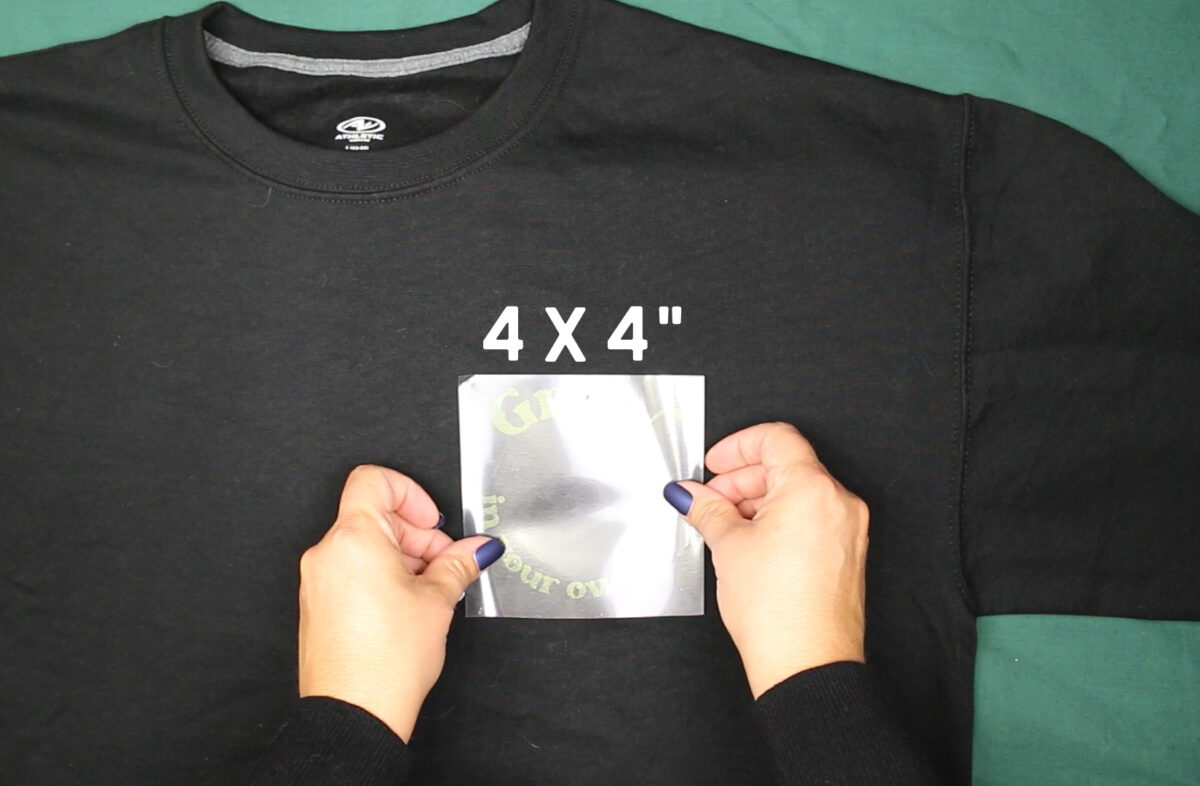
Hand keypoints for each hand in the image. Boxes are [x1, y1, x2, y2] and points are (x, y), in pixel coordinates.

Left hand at [297, 465, 503, 740]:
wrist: (354, 714)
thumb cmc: (387, 660)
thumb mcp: (437, 601)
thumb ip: (459, 563)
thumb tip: (477, 548)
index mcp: (354, 538)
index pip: (374, 480)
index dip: (410, 492)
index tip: (433, 521)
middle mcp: (328, 553)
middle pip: (375, 516)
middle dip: (417, 535)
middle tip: (444, 564)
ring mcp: (318, 580)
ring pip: (365, 545)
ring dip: (402, 558)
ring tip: (429, 591)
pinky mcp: (317, 605)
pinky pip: (351, 571)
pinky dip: (381, 577)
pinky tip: (407, 607)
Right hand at [664, 422, 867, 698]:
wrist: (807, 665)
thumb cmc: (777, 612)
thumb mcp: (729, 546)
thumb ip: (707, 508)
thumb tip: (690, 493)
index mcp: (812, 488)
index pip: (775, 438)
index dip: (737, 446)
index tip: (715, 464)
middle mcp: (838, 502)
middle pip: (786, 465)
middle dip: (742, 478)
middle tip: (711, 500)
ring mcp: (848, 528)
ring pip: (799, 492)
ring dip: (759, 500)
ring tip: (726, 525)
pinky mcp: (847, 553)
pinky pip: (811, 517)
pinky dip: (780, 519)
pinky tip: (751, 542)